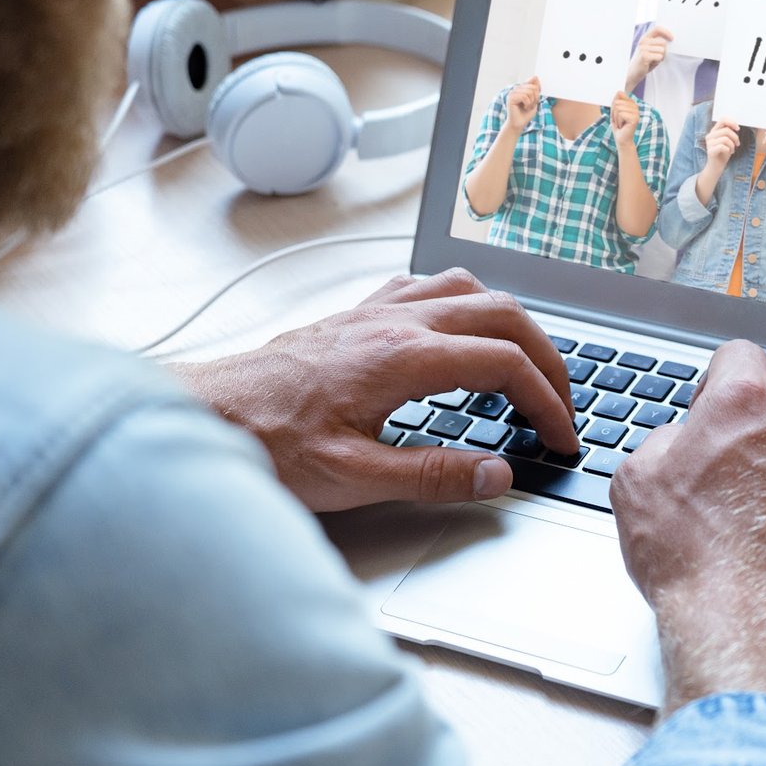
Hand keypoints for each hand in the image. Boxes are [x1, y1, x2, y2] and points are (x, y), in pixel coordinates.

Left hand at [170, 269, 578, 512]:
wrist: (205, 414)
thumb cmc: (266, 443)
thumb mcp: (352, 478)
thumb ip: (433, 476)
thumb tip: (497, 474)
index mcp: (402, 358)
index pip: (505, 365)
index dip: (547, 402)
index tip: (560, 437)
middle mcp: (393, 322)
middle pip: (502, 315)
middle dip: (546, 358)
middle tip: (561, 403)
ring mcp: (373, 313)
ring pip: (467, 288)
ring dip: (509, 323)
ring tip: (523, 366)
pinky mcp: (353, 316)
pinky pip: (424, 288)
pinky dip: (461, 306)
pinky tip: (455, 335)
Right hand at [505, 77, 540, 132]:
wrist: (519, 124)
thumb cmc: (526, 114)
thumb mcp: (534, 100)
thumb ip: (535, 89)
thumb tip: (535, 76)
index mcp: (522, 88)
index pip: (533, 79)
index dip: (538, 89)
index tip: (536, 98)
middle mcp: (516, 88)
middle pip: (533, 87)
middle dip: (535, 98)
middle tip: (531, 105)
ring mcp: (513, 92)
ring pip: (529, 92)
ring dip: (531, 102)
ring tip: (527, 107)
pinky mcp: (511, 98)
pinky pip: (524, 97)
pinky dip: (527, 104)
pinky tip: (524, 108)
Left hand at [610, 92, 639, 142]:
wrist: (621, 139)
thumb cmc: (618, 127)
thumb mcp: (615, 112)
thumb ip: (616, 101)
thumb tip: (619, 92)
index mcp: (632, 104)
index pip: (619, 95)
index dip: (614, 106)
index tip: (617, 115)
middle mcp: (636, 107)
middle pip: (617, 102)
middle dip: (614, 113)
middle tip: (619, 121)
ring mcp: (636, 113)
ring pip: (618, 108)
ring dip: (616, 118)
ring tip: (621, 123)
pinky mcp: (635, 118)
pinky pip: (620, 114)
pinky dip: (618, 121)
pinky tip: (623, 126)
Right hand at [625, 24, 672, 90]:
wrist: (633, 73)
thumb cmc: (645, 62)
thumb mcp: (651, 50)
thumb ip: (658, 43)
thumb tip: (669, 40)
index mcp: (645, 37)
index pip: (657, 29)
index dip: (666, 32)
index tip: (672, 38)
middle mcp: (643, 41)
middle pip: (663, 42)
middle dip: (664, 51)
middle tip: (657, 57)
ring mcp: (643, 48)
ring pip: (662, 50)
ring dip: (660, 57)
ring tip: (652, 60)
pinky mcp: (644, 56)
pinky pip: (659, 56)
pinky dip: (658, 61)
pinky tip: (650, 63)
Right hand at [705, 119, 740, 167]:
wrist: (716, 167)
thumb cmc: (723, 153)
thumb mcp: (727, 140)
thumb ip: (728, 132)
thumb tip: (735, 126)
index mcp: (714, 131)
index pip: (722, 120)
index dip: (731, 122)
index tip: (738, 128)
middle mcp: (710, 136)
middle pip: (726, 130)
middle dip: (735, 137)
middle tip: (737, 144)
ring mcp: (709, 144)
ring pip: (725, 139)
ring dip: (732, 145)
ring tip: (732, 149)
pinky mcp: (710, 151)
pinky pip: (723, 147)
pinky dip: (729, 150)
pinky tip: (729, 153)